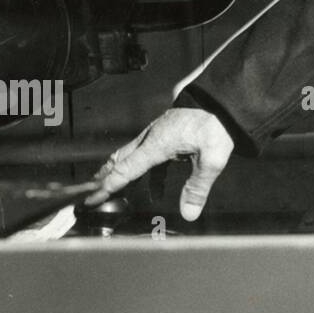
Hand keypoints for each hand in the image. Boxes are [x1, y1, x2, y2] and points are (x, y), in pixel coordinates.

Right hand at [85, 108, 234, 220]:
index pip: (125, 170)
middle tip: (91, 194)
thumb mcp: (212, 160)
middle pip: (121, 160)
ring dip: (124, 175)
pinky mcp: (167, 132)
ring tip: (116, 193)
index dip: (107, 186)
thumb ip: (197, 187)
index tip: (90, 199)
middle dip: (105, 178)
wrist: (223, 98)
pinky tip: (155, 191)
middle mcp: (152, 138)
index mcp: (157, 144)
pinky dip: (147, 173)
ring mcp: (158, 133)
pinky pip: (150, 155)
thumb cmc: (217, 124)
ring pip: (133, 156)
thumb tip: (188, 213)